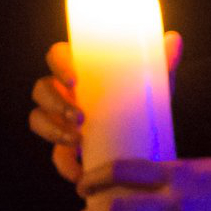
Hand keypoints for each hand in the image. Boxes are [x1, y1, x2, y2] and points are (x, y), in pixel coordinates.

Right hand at [29, 32, 181, 182]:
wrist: (148, 137)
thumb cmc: (144, 97)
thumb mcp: (155, 82)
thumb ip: (163, 62)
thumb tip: (173, 39)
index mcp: (80, 68)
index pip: (57, 56)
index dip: (59, 64)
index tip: (75, 80)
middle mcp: (63, 91)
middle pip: (41, 88)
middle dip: (55, 102)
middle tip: (80, 116)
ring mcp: (59, 118)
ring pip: (37, 119)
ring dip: (52, 130)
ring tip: (78, 140)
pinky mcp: (64, 145)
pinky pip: (54, 155)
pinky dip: (64, 164)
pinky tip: (79, 171)